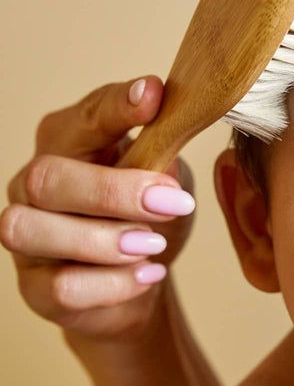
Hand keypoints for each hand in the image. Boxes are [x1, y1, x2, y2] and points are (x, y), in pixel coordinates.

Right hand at [1, 76, 195, 340]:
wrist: (141, 280)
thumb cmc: (148, 216)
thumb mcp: (168, 177)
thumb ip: (165, 151)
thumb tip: (175, 120)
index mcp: (67, 145)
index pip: (82, 117)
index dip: (115, 107)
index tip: (153, 95)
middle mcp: (32, 186)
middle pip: (45, 177)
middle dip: (113, 191)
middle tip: (171, 202)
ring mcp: (27, 238)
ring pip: (32, 231)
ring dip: (104, 239)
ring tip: (155, 244)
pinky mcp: (36, 290)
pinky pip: (61, 288)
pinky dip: (113, 283)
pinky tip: (148, 274)